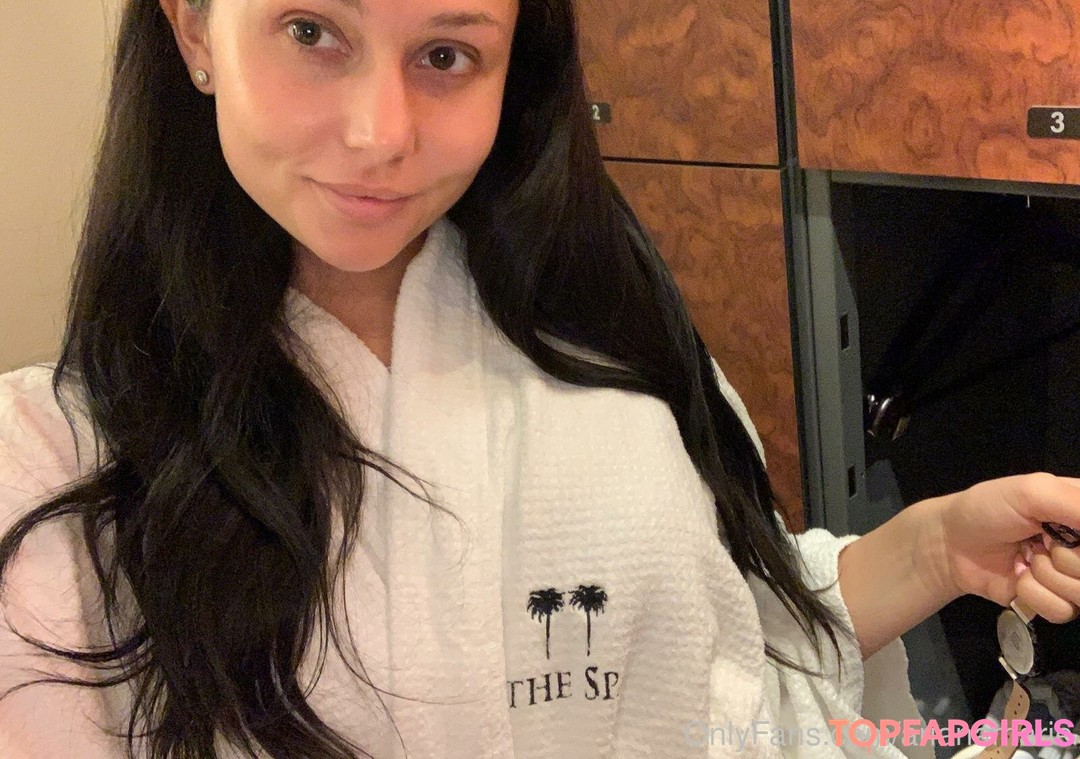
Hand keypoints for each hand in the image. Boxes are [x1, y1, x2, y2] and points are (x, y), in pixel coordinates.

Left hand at [938, 473, 1079, 622]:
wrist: (950, 545)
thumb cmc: (988, 508)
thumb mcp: (1032, 491)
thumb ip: (1076, 504)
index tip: (1068, 537)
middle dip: (1068, 556)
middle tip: (1041, 541)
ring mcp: (1073, 578)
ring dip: (1048, 575)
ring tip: (1027, 557)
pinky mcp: (1055, 603)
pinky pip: (1063, 611)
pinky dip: (1035, 594)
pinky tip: (1019, 576)